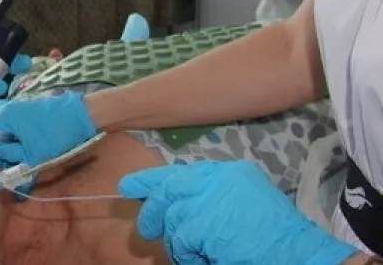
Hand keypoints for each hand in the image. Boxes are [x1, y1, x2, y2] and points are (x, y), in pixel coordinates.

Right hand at [0, 91, 97, 171]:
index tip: (13, 169)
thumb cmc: (56, 135)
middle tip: (24, 165)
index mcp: (3, 118)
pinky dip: (25, 143)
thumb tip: (6, 182)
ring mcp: (19, 110)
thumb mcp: (34, 156)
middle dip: (9, 155)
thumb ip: (16, 168)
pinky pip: (19, 131)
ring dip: (18, 150)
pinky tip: (37, 149)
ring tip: (32, 158)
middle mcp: (6, 112)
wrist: (83, 116)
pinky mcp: (30, 113)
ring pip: (10, 137)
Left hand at [119, 161, 358, 264]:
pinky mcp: (205, 224)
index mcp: (228, 173)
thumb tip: (168, 200)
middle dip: (152, 209)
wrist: (298, 255)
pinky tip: (205, 259)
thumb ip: (208, 196)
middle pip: (169, 189)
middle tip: (146, 228)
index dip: (150, 180)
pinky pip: (182, 241)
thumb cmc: (273, 235)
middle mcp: (218, 180)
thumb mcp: (241, 202)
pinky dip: (189, 255)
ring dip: (179, 242)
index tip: (129, 187)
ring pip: (173, 219)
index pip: (180, 171)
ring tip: (197, 253)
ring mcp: (211, 199)